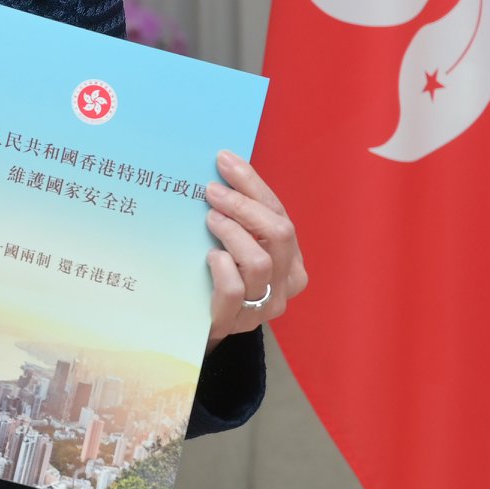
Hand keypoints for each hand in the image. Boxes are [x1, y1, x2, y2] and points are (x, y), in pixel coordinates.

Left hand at [203, 149, 306, 351]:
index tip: (225, 161)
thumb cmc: (218, 275)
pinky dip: (222, 268)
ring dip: (233, 233)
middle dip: (244, 205)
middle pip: (278, 233)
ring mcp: (263, 306)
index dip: (252, 184)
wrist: (198, 327)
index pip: (278, 213)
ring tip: (210, 220)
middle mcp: (286, 283)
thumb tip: (223, 167)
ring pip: (259, 262)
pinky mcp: (235, 322)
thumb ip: (240, 215)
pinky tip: (210, 256)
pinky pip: (234, 291)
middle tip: (212, 191)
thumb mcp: (236, 241)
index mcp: (291, 258)